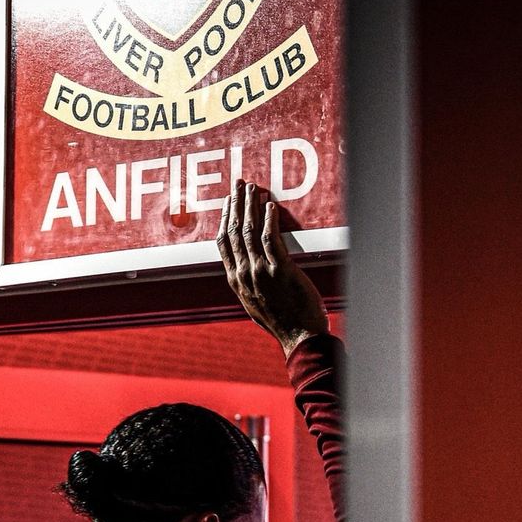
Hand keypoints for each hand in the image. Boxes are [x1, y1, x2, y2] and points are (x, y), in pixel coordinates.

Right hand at [216, 181, 328, 356]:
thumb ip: (249, 284)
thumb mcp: (255, 304)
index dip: (225, 218)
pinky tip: (270, 206)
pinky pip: (272, 239)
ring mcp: (261, 272)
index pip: (223, 243)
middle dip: (236, 204)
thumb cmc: (282, 322)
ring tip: (254, 188)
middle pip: (235, 231)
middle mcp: (244, 274)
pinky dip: (270, 220)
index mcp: (235, 281)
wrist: (299, 337)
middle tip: (239, 184)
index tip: (228, 201)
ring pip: (250, 231)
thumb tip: (246, 270)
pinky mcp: (281, 270)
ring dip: (251, 206)